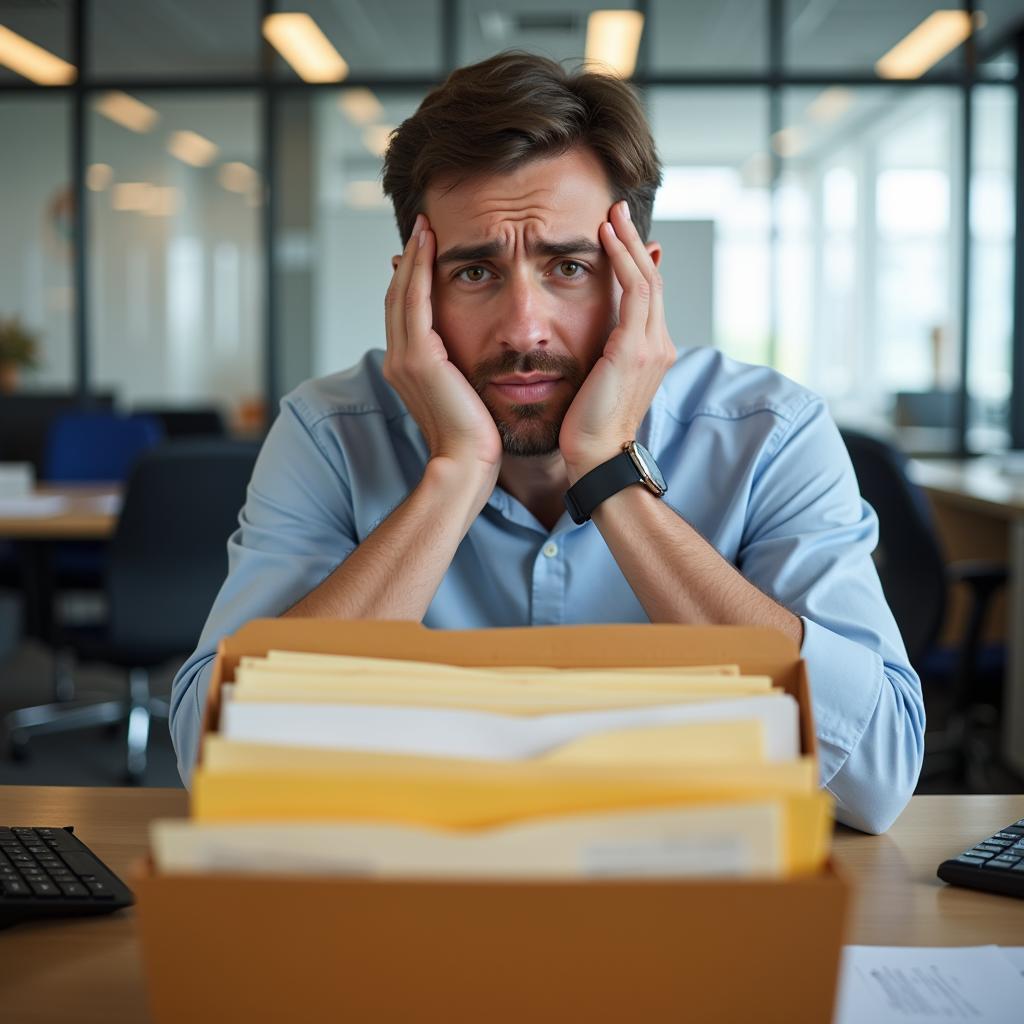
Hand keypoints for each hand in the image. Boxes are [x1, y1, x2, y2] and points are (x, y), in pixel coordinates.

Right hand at [383, 214, 502, 483]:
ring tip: (424, 226)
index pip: (406, 314)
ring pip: (403, 293)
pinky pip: (415, 300)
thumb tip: (474, 360)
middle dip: (408, 260)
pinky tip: (430, 244)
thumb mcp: (466, 397)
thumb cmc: (475, 439)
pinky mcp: (419, 358)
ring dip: (413, 256)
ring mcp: (405, 358)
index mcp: (408, 370)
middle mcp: (398, 360)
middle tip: (421, 227)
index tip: (424, 252)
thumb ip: (461, 374)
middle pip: (397, 297)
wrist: (467, 464)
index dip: (411, 280)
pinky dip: (419, 269)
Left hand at [558, 201, 675, 481]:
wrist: (597, 460)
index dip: (636, 261)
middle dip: (635, 241)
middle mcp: (659, 345)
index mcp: (651, 353)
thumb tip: (595, 335)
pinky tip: (604, 239)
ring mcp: (651, 346)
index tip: (618, 234)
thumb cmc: (589, 429)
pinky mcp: (633, 350)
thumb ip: (602, 354)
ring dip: (629, 242)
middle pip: (652, 279)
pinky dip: (621, 261)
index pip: (647, 296)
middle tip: (617, 209)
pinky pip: (633, 291)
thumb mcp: (597, 384)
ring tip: (612, 214)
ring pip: (646, 279)